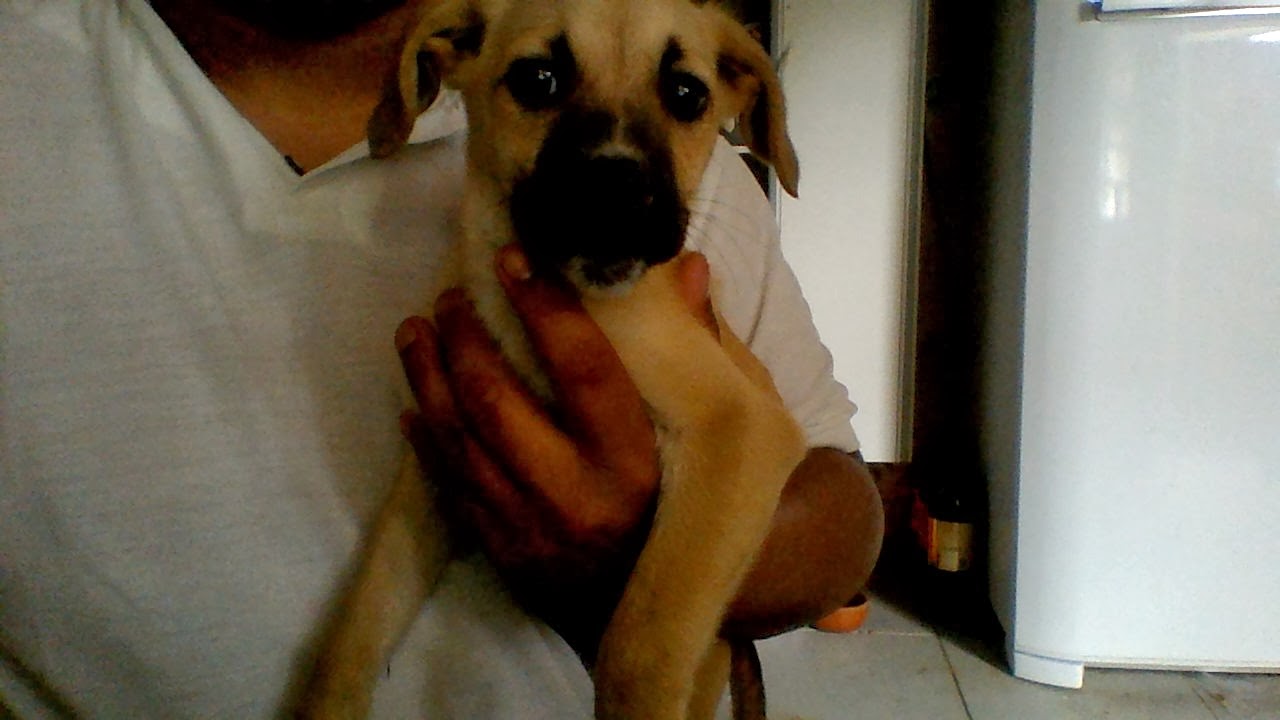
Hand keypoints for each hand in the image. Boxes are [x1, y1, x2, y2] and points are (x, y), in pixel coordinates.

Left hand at [396, 247, 713, 656]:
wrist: (653, 605)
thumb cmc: (683, 506)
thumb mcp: (705, 435)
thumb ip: (696, 351)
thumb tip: (688, 268)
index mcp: (630, 459)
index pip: (580, 367)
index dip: (545, 307)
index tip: (513, 261)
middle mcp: (573, 493)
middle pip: (496, 400)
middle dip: (462, 340)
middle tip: (448, 298)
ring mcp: (527, 525)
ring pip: (458, 440)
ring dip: (428, 379)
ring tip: (414, 331)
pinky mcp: (500, 548)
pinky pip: (450, 483)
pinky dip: (428, 439)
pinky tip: (414, 401)